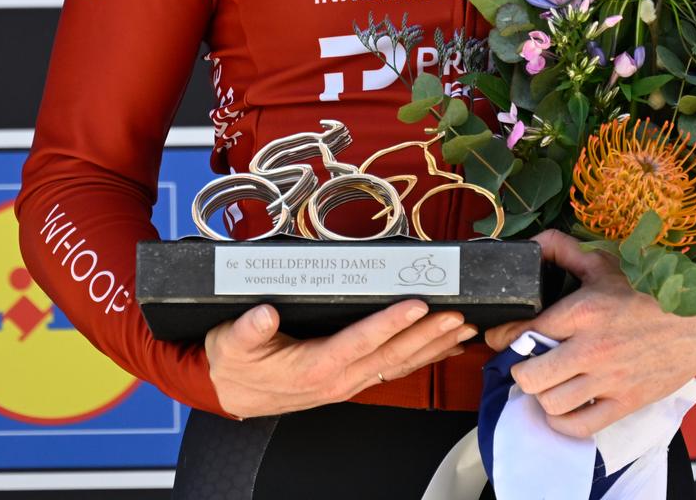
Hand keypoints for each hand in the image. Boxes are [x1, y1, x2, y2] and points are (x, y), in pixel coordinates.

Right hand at [204, 299, 475, 419]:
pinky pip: (394, 369)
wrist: (232, 392)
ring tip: (463, 327)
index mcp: (314, 366)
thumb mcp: (232, 342)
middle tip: (457, 314)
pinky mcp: (352, 378)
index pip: (360, 342)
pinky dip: (423, 357)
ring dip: (433, 345)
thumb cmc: (236, 364)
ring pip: (399, 364)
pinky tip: (443, 346)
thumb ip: (249, 330)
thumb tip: (264, 314)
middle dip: (428, 334)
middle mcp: (338, 377)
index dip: (390, 323)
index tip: (416, 304)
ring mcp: (348, 381)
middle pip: (392, 355)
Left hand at [482, 230, 695, 438]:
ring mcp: (610, 380)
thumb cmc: (652, 290)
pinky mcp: (627, 402)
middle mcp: (592, 349)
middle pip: (529, 376)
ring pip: (551, 402)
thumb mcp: (605, 262)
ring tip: (547, 380)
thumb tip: (532, 244)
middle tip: (526, 360)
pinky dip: (562, 421)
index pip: (523, 332)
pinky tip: (562, 406)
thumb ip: (563, 249)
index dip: (503, 336)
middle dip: (520, 369)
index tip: (501, 337)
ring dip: (542, 393)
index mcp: (583, 311)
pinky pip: (580, 426)